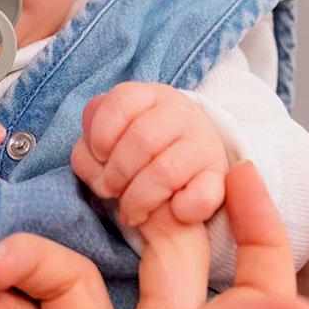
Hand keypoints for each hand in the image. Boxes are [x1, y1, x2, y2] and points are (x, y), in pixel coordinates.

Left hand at [70, 82, 226, 228]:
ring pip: (165, 172)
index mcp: (150, 96)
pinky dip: (182, 210)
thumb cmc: (139, 150)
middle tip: (110, 191)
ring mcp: (203, 143)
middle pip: (141, 140)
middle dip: (116, 174)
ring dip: (138, 199)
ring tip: (130, 212)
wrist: (189, 162)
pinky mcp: (219, 177)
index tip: (99, 156)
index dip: (100, 135)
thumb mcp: (112, 136)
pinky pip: (201, 197)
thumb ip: (92, 139)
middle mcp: (181, 113)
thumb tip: (89, 151)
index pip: (121, 101)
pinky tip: (171, 212)